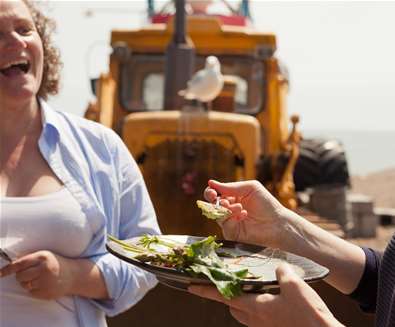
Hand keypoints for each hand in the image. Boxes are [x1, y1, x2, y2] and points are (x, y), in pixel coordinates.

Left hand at [0, 250, 74, 299]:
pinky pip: (31, 292)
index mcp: (43, 257)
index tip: (0, 273)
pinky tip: (43, 284)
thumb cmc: (57, 263)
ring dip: (27, 283)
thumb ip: (30, 257)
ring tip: (38, 279)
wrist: (74, 275)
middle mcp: (44, 269)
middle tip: (29, 274)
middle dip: (21, 276)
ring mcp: (46, 282)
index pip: (20, 264)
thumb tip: (12, 262)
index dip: (8, 269)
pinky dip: (34, 289)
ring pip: (24, 285)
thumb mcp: (46, 255)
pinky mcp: (47, 292)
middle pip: (20, 276)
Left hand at [189, 263, 342, 326]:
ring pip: (245, 314)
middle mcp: (255, 319)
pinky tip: (272, 300)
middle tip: (228, 284)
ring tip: (252, 290)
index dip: (205, 290)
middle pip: (232, 307)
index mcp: (255, 307)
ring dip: (242, 303)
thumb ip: (282, 272)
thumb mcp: (294, 286)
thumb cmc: (308, 315)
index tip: (190, 286)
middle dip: (226, 296)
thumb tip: (279, 267)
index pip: (222, 296)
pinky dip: (258, 308)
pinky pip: (259, 319)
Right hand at [204, 180, 287, 247]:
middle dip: (213, 201)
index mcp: (231, 197)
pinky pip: (225, 226)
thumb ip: (231, 187)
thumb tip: (211, 183)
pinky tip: (243, 215)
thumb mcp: (250, 188)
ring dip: (226, 209)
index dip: (210, 192)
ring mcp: (229, 222)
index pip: (214, 194)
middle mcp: (228, 210)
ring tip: (240, 207)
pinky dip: (232, 219)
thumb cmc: (267, 204)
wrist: (278, 223)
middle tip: (219, 199)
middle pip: (211, 205)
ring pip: (217, 215)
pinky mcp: (232, 234)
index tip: (213, 192)